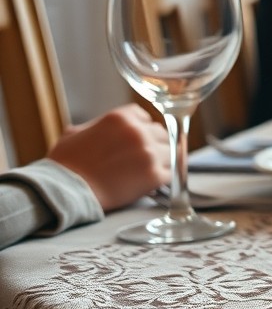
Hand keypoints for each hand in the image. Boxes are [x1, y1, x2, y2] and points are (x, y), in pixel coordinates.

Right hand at [46, 105, 169, 210]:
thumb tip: (98, 128)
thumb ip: (95, 126)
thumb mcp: (75, 133)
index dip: (141, 129)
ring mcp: (148, 153)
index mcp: (120, 117)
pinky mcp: (154, 175)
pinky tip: (149, 182)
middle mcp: (138, 131)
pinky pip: (170, 172)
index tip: (135, 140)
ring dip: (160, 161)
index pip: (145, 116)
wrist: (65, 192)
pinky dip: (162, 177)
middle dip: (153, 144)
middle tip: (139, 158)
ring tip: (142, 171)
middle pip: (161, 133)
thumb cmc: (65, 165)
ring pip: (169, 151)